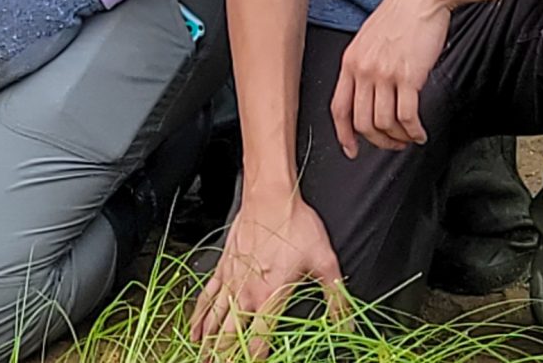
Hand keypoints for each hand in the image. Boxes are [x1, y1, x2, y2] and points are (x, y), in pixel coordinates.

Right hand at [189, 187, 349, 356]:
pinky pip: (207, 296)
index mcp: (271, 296)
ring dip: (208, 343)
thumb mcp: (325, 261)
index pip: (259, 340)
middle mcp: (247, 292)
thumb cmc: (295, 224)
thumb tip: (348, 323)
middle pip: (230, 335)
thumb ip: (336, 297)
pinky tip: (194, 329)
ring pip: (214, 319)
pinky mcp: (223, 266)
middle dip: (224, 357)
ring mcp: (232, 279)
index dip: (254, 359)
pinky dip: (198, 316)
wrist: (270, 195)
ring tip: (202, 359)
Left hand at [330, 0, 448, 155]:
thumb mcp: (369, 38)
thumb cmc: (399, 14)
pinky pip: (407, 117)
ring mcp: (384, 74)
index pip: (339, 108)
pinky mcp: (408, 76)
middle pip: (362, 122)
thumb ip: (364, 65)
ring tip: (409, 137)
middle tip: (392, 144)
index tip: (351, 149)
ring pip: (384, 123)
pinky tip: (420, 132)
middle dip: (378, 141)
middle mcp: (363, 70)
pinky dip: (414, 131)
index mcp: (350, 61)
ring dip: (399, 138)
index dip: (343, 135)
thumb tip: (368, 94)